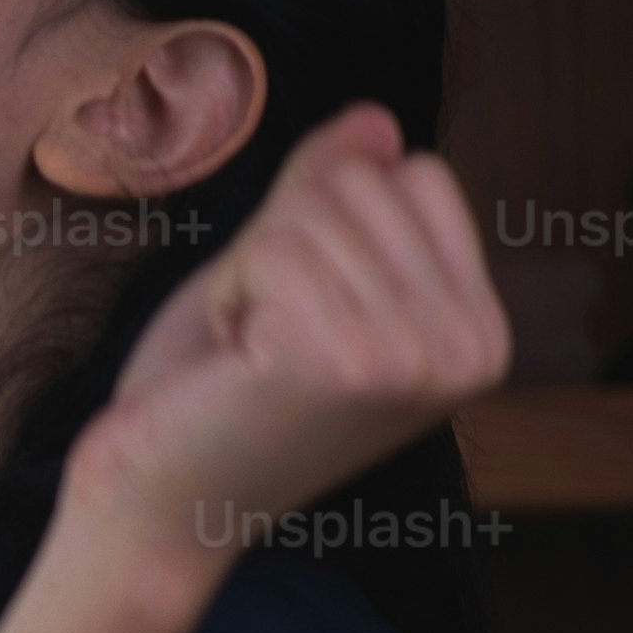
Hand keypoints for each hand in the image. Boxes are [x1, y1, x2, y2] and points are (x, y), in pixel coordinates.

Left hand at [55, 104, 508, 596]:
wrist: (150, 513)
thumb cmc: (206, 398)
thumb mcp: (282, 276)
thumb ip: (331, 196)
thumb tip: (376, 119)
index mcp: (482, 332)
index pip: (417, 177)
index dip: (324, 224)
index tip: (297, 316)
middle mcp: (472, 348)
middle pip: (366, 184)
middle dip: (280, 247)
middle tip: (260, 342)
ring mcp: (417, 356)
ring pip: (313, 212)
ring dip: (249, 275)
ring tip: (245, 357)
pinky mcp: (346, 358)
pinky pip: (272, 248)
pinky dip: (228, 294)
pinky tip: (229, 365)